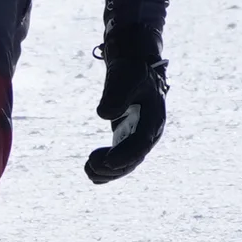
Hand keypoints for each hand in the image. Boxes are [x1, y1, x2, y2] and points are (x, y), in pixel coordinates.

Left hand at [84, 42, 167, 182]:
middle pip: (134, 159)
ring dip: (108, 172)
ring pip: (127, 163)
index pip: (141, 143)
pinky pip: (120, 159)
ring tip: (88, 169)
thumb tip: (103, 114)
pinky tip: (92, 173)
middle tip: (90, 164)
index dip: (126, 155)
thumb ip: (116, 94)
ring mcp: (140, 137)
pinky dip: (107, 169)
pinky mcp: (129, 138)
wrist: (135, 68)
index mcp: (153, 119)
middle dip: (113, 167)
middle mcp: (149, 133)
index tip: (107, 162)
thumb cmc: (131, 71)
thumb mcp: (125, 77)